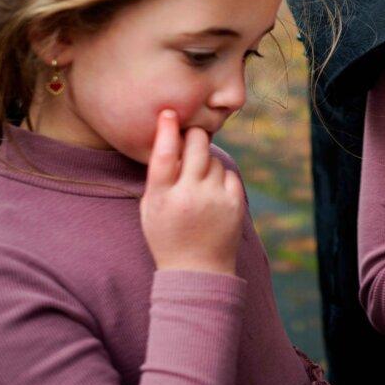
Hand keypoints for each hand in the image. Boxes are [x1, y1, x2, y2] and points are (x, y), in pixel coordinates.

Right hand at [140, 110, 245, 276]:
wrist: (197, 270)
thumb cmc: (167, 235)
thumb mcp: (150, 209)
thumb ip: (159, 177)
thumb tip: (170, 137)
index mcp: (161, 197)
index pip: (163, 155)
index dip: (166, 130)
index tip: (169, 113)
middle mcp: (188, 195)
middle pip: (196, 146)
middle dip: (194, 134)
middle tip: (190, 135)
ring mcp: (214, 199)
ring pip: (214, 159)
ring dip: (206, 163)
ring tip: (197, 184)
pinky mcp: (234, 203)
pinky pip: (229, 174)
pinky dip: (221, 177)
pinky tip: (212, 194)